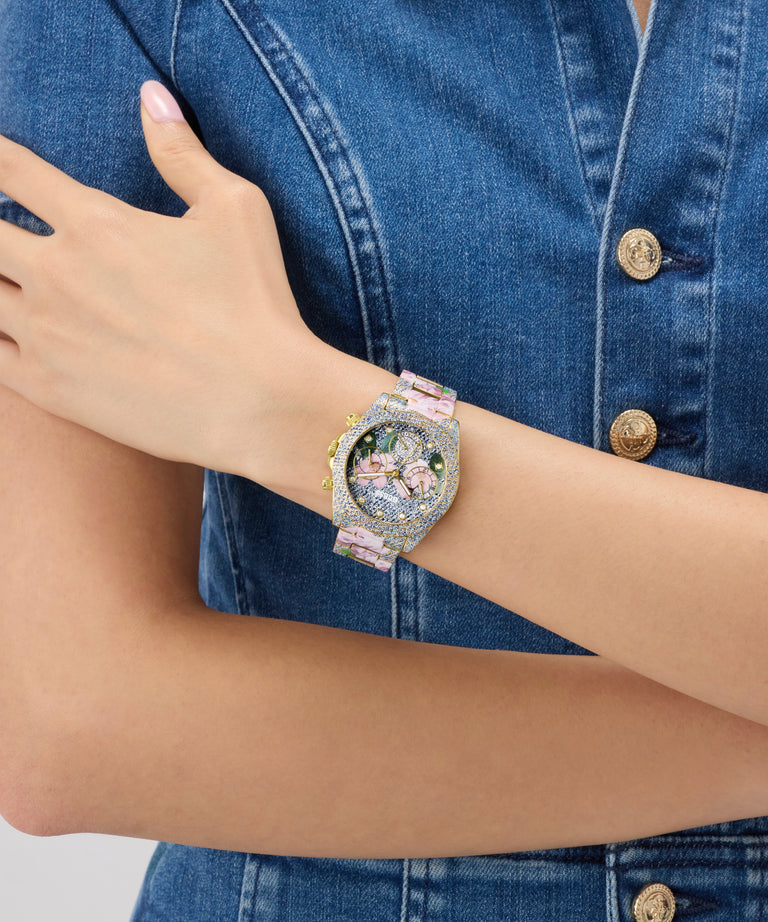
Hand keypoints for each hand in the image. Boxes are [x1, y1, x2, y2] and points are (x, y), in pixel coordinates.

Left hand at [0, 80, 324, 481]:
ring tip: (10, 282)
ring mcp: (46, 335)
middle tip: (5, 231)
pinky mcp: (50, 389)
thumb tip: (151, 95)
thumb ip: (182, 152)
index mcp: (95, 224)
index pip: (11, 169)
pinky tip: (7, 328)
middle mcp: (56, 274)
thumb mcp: (237, 210)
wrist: (260, 404)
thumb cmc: (256, 304)